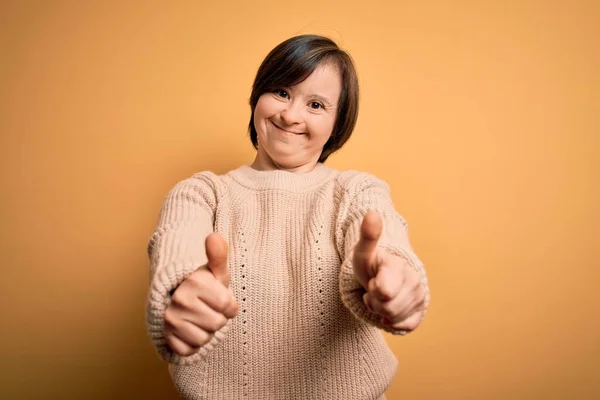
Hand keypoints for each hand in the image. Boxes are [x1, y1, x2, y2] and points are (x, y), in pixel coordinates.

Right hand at [164, 233, 238, 355]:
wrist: (178, 298)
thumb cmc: (205, 286)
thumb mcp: (215, 271)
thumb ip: (218, 255)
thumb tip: (214, 235)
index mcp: (194, 282)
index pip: (228, 307)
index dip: (230, 306)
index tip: (220, 299)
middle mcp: (179, 299)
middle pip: (218, 324)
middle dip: (218, 319)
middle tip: (208, 309)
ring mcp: (169, 319)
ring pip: (205, 339)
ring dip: (206, 331)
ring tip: (199, 318)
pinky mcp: (165, 337)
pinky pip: (190, 350)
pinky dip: (193, 344)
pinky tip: (190, 330)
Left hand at [353, 211, 425, 331]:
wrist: (383, 276)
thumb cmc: (371, 265)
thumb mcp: (364, 252)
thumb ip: (368, 236)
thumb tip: (372, 213)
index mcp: (398, 266)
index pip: (385, 291)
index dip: (374, 291)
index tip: (373, 282)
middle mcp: (413, 280)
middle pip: (387, 308)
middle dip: (375, 303)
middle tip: (374, 290)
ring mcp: (419, 297)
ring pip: (393, 319)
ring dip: (381, 311)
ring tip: (380, 297)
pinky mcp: (420, 312)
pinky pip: (402, 327)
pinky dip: (391, 322)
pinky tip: (388, 309)